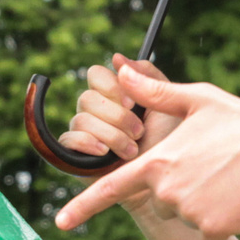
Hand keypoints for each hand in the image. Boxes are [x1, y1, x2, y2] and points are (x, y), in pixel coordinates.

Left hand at [54, 68, 239, 239]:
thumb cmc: (239, 120)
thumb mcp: (196, 99)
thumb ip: (155, 92)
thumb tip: (120, 71)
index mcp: (157, 162)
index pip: (110, 188)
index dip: (82, 207)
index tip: (60, 223)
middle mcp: (167, 191)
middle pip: (161, 200)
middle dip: (179, 189)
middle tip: (210, 167)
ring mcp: (189, 213)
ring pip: (185, 217)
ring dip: (200, 205)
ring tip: (226, 179)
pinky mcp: (213, 231)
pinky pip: (208, 235)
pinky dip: (220, 222)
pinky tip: (236, 199)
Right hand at [62, 55, 186, 161]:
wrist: (167, 181)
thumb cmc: (172, 144)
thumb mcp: (169, 103)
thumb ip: (149, 76)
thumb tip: (117, 58)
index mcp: (115, 95)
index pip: (96, 75)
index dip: (112, 87)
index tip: (133, 104)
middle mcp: (97, 112)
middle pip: (87, 97)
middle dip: (116, 116)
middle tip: (139, 132)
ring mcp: (86, 133)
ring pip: (80, 119)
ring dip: (111, 135)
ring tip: (132, 150)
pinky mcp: (76, 156)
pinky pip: (68, 140)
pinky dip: (88, 144)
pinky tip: (106, 153)